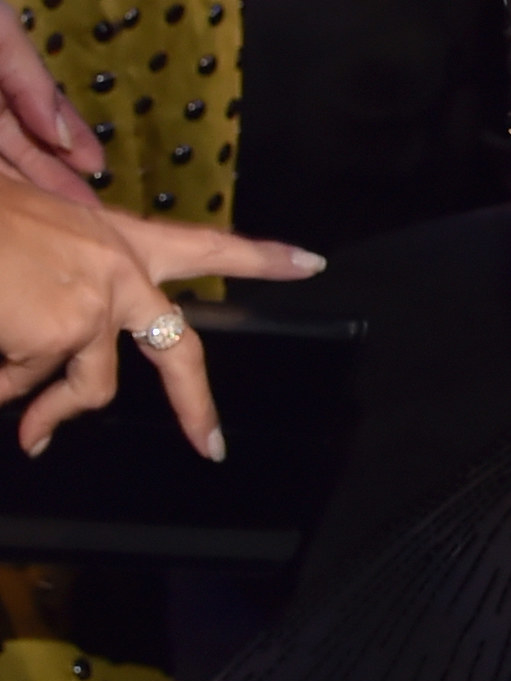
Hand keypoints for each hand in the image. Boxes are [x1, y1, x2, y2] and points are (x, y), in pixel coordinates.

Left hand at [0, 0, 104, 208]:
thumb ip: (33, 81)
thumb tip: (64, 139)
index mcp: (3, 73)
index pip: (45, 111)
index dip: (73, 137)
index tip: (98, 166)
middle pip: (27, 148)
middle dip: (59, 179)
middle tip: (94, 213)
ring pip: (8, 168)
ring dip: (39, 192)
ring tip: (73, 221)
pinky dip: (12, 196)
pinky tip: (34, 211)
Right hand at [0, 179, 325, 457]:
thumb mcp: (34, 237)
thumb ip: (61, 289)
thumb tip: (53, 362)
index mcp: (114, 236)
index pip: (203, 243)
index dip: (258, 256)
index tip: (310, 262)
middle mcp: (119, 267)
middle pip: (177, 347)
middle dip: (194, 403)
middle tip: (209, 444)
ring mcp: (96, 301)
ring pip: (87, 386)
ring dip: (47, 409)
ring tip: (28, 429)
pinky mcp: (65, 329)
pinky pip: (31, 387)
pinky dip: (7, 390)